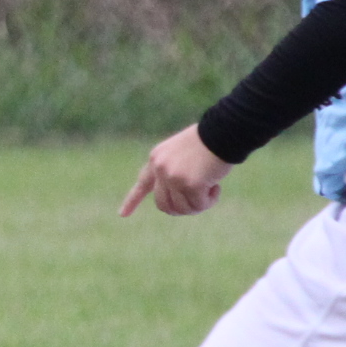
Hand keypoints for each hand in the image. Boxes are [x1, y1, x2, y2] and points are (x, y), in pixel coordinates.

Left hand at [119, 124, 234, 218]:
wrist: (223, 131)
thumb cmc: (208, 141)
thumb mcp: (182, 153)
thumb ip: (174, 171)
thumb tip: (176, 199)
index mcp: (156, 159)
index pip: (142, 184)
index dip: (132, 201)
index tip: (122, 214)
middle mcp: (160, 169)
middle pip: (163, 204)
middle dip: (180, 209)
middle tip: (198, 202)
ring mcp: (173, 177)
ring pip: (182, 208)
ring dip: (198, 205)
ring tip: (210, 190)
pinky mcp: (190, 185)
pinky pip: (199, 205)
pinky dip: (209, 201)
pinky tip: (216, 186)